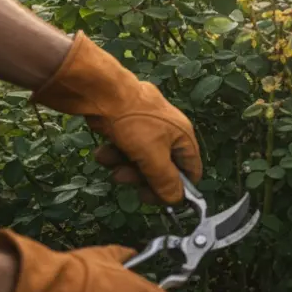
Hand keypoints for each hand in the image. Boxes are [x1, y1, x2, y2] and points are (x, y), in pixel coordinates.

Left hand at [31, 32, 201, 204]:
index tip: (152, 197)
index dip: (174, 188)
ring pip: (140, 158)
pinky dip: (114, 152)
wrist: (102, 91)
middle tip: (122, 178)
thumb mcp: (152, 157)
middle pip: (161, 167)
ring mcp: (149, 126)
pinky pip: (126, 145)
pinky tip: (103, 150)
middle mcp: (170, 132)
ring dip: (123, 164)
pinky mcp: (129, 122)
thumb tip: (176, 200)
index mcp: (183, 137)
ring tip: (108, 159)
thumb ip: (165, 181)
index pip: (189, 171)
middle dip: (140, 176)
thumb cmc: (134, 123)